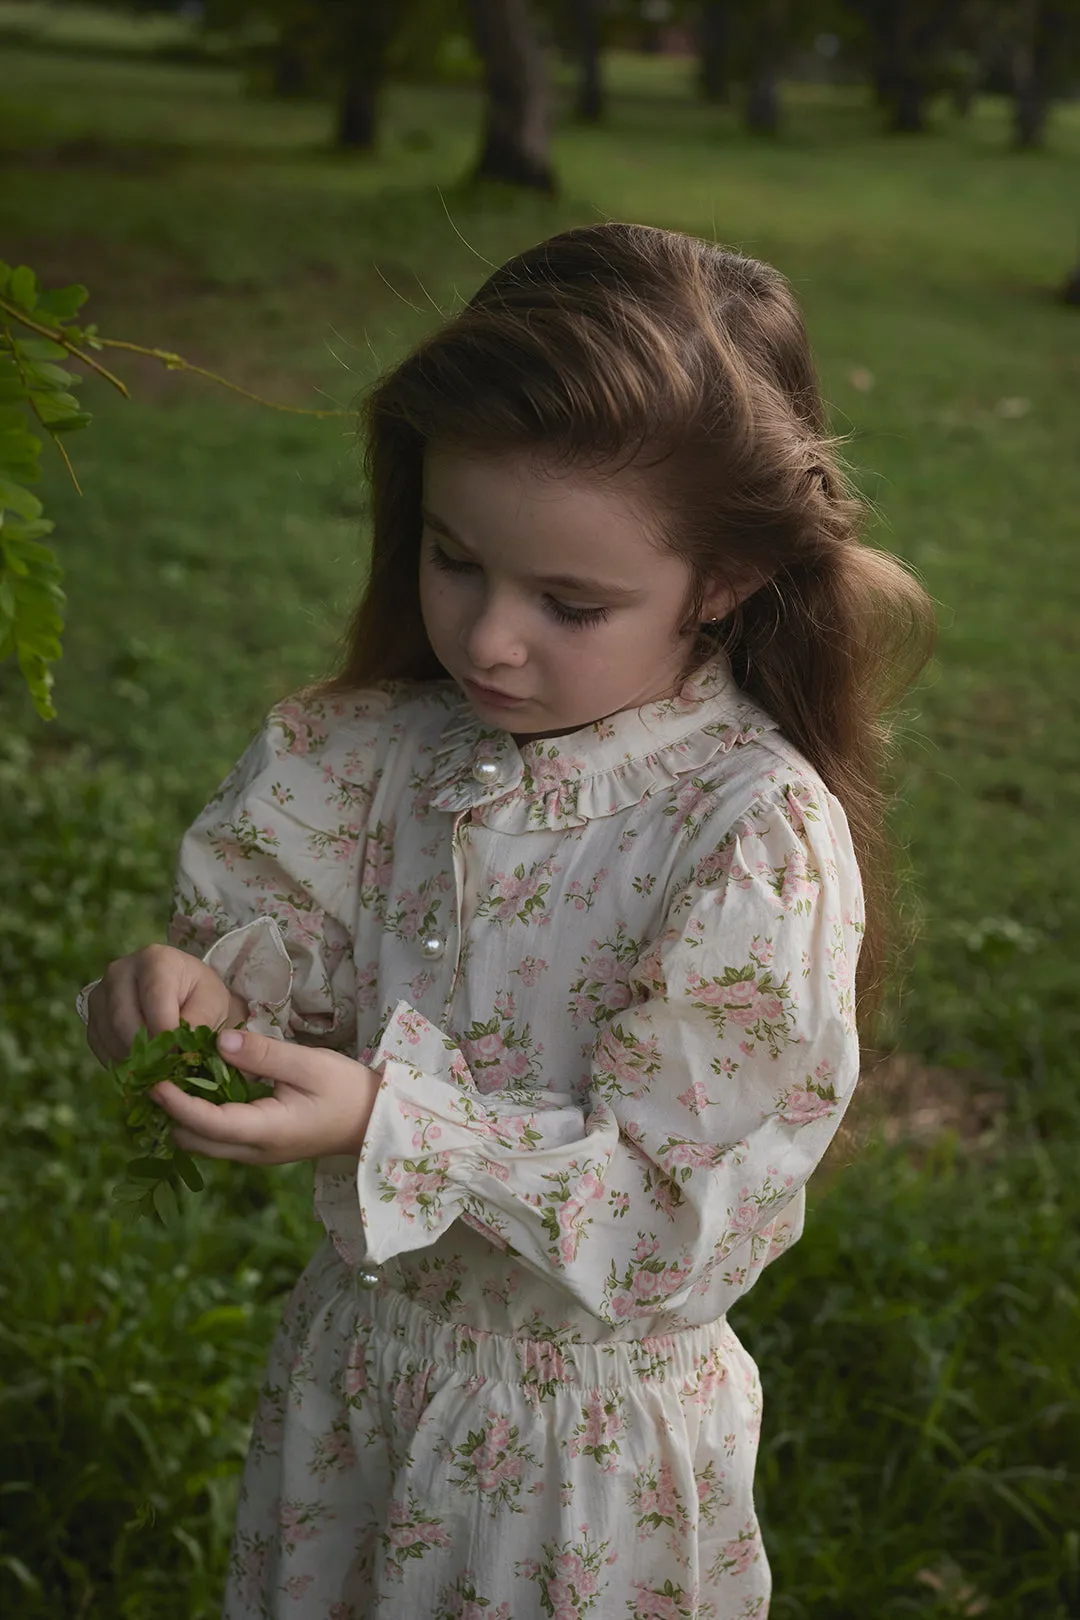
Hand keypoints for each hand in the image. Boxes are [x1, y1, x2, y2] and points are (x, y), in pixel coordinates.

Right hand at [86, 944, 245, 1065]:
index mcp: (154, 960)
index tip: (182, 1056)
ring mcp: (100, 994)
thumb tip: (183, 1050)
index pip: (154, 1003)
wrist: (180, 991)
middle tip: (169, 1068)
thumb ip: (201, 1022)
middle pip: (125, 1022)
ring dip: (135, 1060)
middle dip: (149, 1052)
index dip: (167, 1036)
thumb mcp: (212, 1002)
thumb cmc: (198, 994)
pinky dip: (121, 1062)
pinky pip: (100, 1048)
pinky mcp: (91, 1017)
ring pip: (110, 1038)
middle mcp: (119, 971)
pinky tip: (142, 1062)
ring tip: (159, 1065)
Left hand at [150, 1028, 380, 1164]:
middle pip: (194, 1141)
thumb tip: (219, 1042)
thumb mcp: (309, 1064)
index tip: (154, 1080)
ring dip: (183, 1116)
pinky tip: (201, 1087)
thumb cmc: (347, 1091)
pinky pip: (217, 1138)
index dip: (176, 1103)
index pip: (207, 1123)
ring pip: (202, 1143)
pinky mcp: (259, 1147)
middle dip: (170, 1112)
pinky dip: (200, 1117)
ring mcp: (255, 1153)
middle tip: (158, 1073)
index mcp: (266, 1131)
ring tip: (175, 1076)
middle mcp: (254, 1150)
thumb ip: (263, 1054)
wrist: (375, 1122)